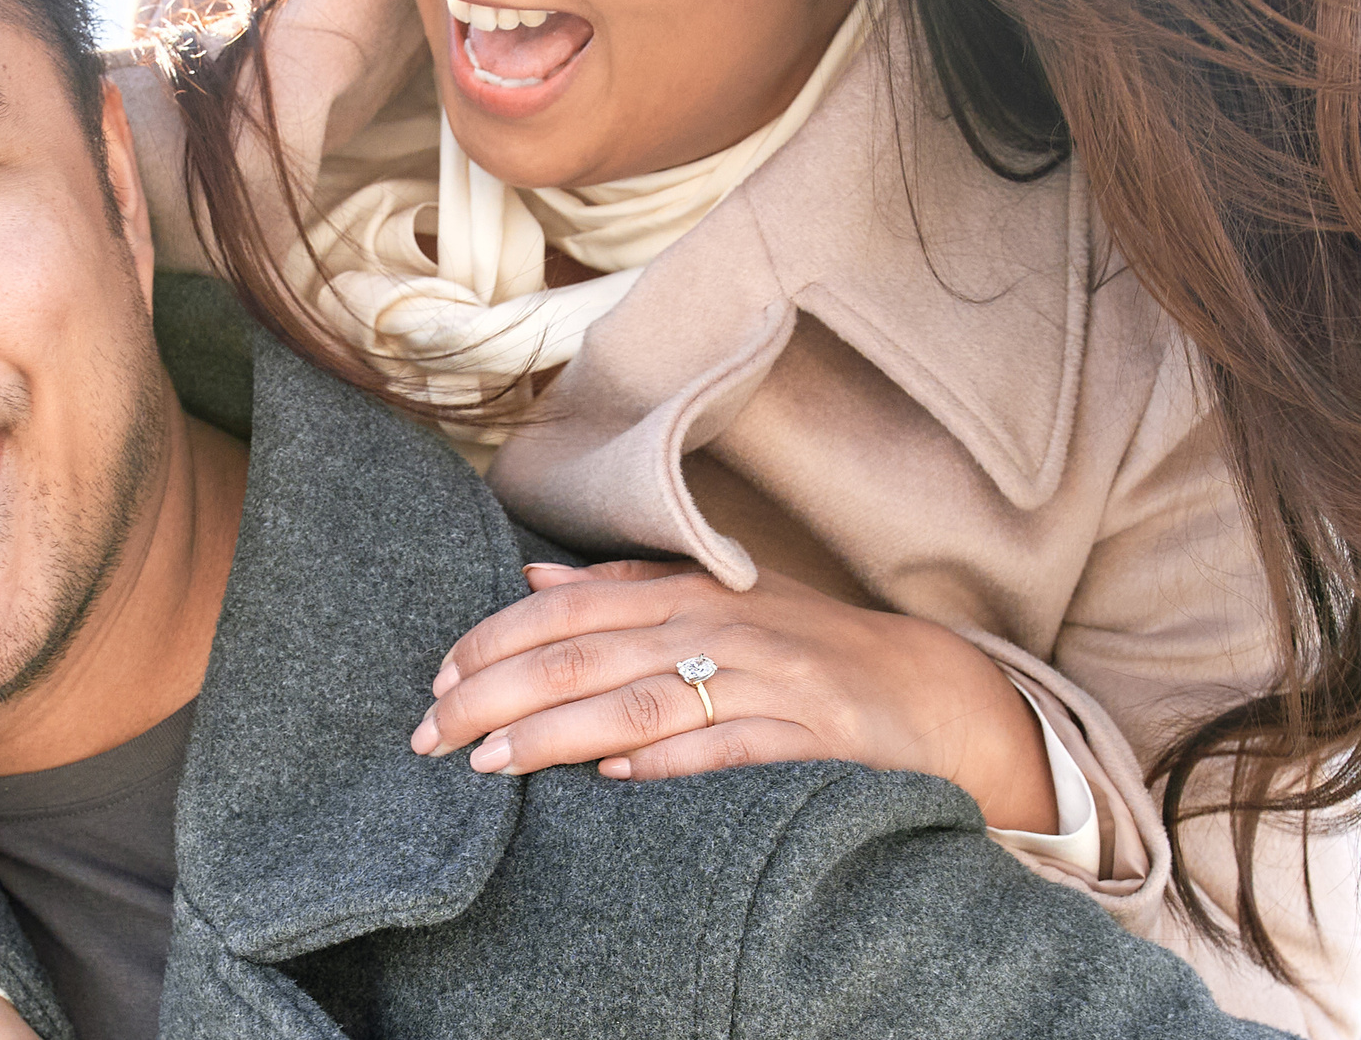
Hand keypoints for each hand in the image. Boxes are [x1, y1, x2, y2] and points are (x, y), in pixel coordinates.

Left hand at [409, 559, 1057, 833]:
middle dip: (498, 694)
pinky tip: (613, 780)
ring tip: (491, 763)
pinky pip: (726, 747)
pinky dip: (668, 762)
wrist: (928, 690)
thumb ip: (625, 587)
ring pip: (641, 702)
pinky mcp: (807, 734)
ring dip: (558, 733)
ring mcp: (763, 679)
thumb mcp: (717, 600)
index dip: (496, 641)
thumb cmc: (806, 645)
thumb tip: (532, 581)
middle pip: (586, 655)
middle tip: (432, 735)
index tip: (436, 681)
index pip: (569, 609)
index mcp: (687, 592)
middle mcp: (716, 627)